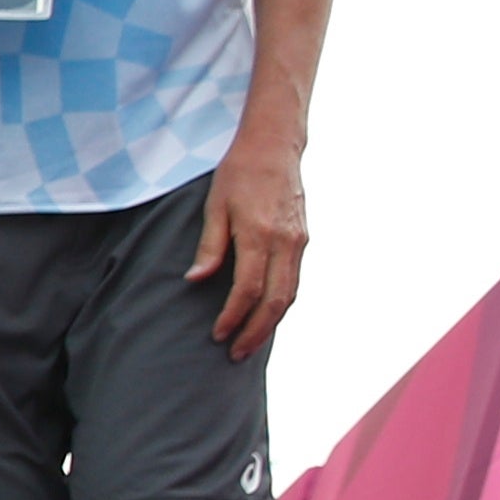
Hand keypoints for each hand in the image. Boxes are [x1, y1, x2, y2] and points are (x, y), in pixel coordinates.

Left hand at [194, 127, 310, 354]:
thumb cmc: (239, 173)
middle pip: (276, 301)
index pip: (248, 289)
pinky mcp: (302, 240)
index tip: (218, 334)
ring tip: (249, 343)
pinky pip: (294, 280)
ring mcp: (298, 242)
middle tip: (235, 354)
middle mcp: (285, 242)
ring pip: (290, 294)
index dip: (233, 316)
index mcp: (259, 234)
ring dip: (270, 323)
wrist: (275, 146)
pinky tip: (265, 316)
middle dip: (256, 331)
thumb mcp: (215, 205)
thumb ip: (209, 245)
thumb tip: (196, 280)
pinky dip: (281, 304)